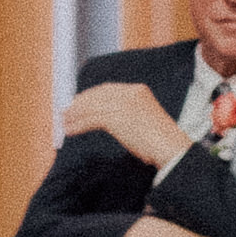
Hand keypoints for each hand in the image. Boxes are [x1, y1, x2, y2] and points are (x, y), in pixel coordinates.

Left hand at [64, 80, 189, 170]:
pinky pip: (92, 120)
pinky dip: (79, 125)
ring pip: (92, 107)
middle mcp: (130, 93)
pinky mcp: (117, 118)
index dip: (90, 95)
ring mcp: (123, 104)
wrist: (170, 147)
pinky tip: (71, 131)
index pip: (107, 89)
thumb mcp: (144, 118)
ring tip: (64, 123)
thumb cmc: (160, 140)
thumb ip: (127, 112)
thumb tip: (105, 118)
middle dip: (80, 104)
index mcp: (138, 90)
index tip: (78, 102)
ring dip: (76, 116)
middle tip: (66, 112)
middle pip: (97, 95)